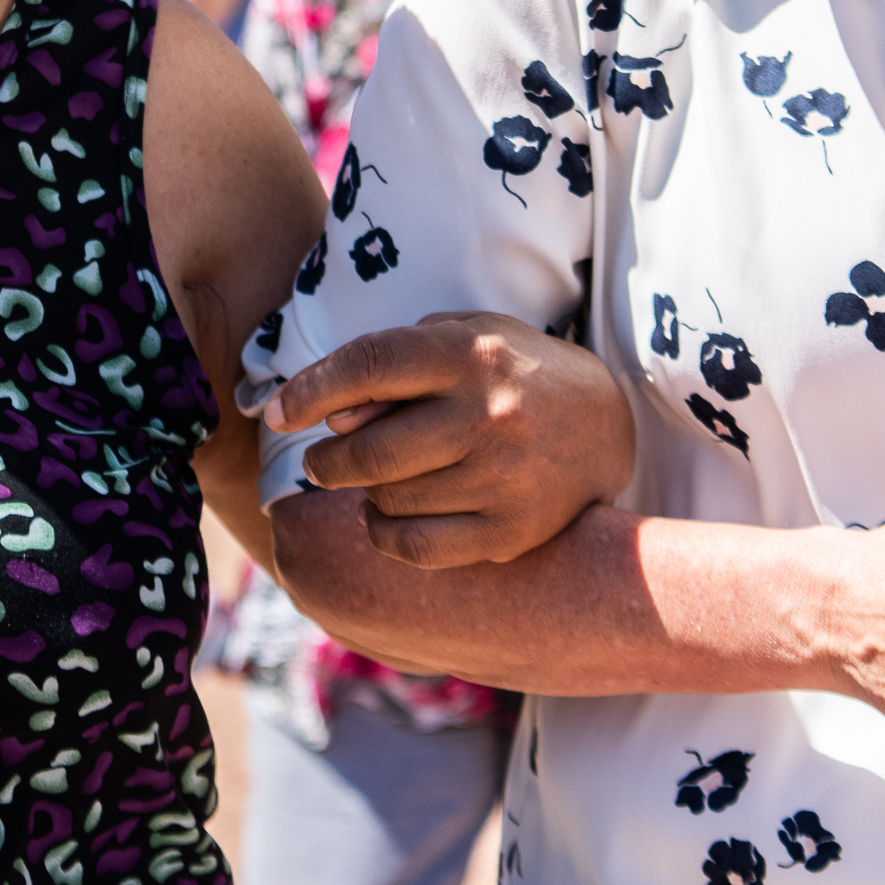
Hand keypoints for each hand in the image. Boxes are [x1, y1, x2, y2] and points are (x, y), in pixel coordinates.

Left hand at [269, 312, 634, 568]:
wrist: (606, 424)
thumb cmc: (512, 372)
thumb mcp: (462, 338)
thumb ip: (394, 365)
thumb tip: (331, 418)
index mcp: (470, 354)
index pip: (369, 365)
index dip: (311, 391)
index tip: (277, 413)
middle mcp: (489, 414)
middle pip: (370, 451)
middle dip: (326, 462)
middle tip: (318, 462)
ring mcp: (504, 477)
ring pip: (389, 500)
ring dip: (364, 494)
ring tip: (376, 479)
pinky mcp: (513, 530)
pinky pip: (417, 546)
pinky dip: (387, 534)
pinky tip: (389, 515)